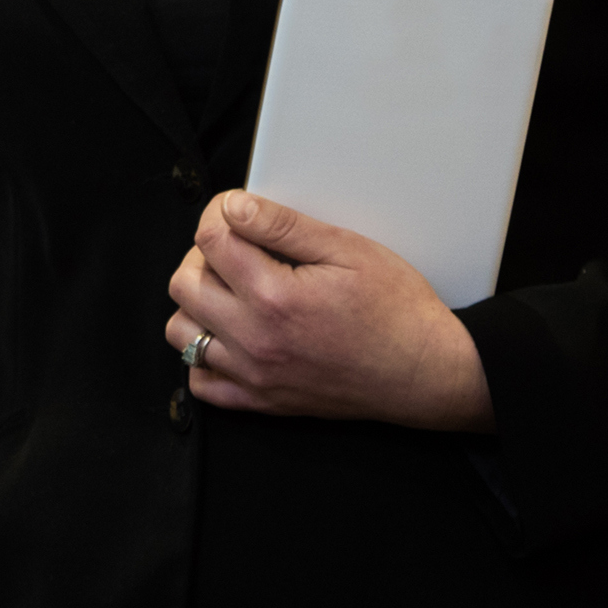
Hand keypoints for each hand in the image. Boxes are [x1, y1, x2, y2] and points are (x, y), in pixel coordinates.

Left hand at [162, 190, 494, 430]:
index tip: (237, 212)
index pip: (210, 240)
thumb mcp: (348, 250)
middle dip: (203, 256)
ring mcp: (254, 374)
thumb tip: (235, 207)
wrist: (426, 373)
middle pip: (183, 284)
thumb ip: (283, 226)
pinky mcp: (262, 400)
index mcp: (275, 296)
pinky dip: (205, 356)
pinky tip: (233, 335)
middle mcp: (255, 339)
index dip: (219, 214)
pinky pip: (202, 382)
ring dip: (198, 304)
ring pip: (181, 333)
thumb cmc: (398, 312)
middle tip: (238, 249)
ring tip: (234, 291)